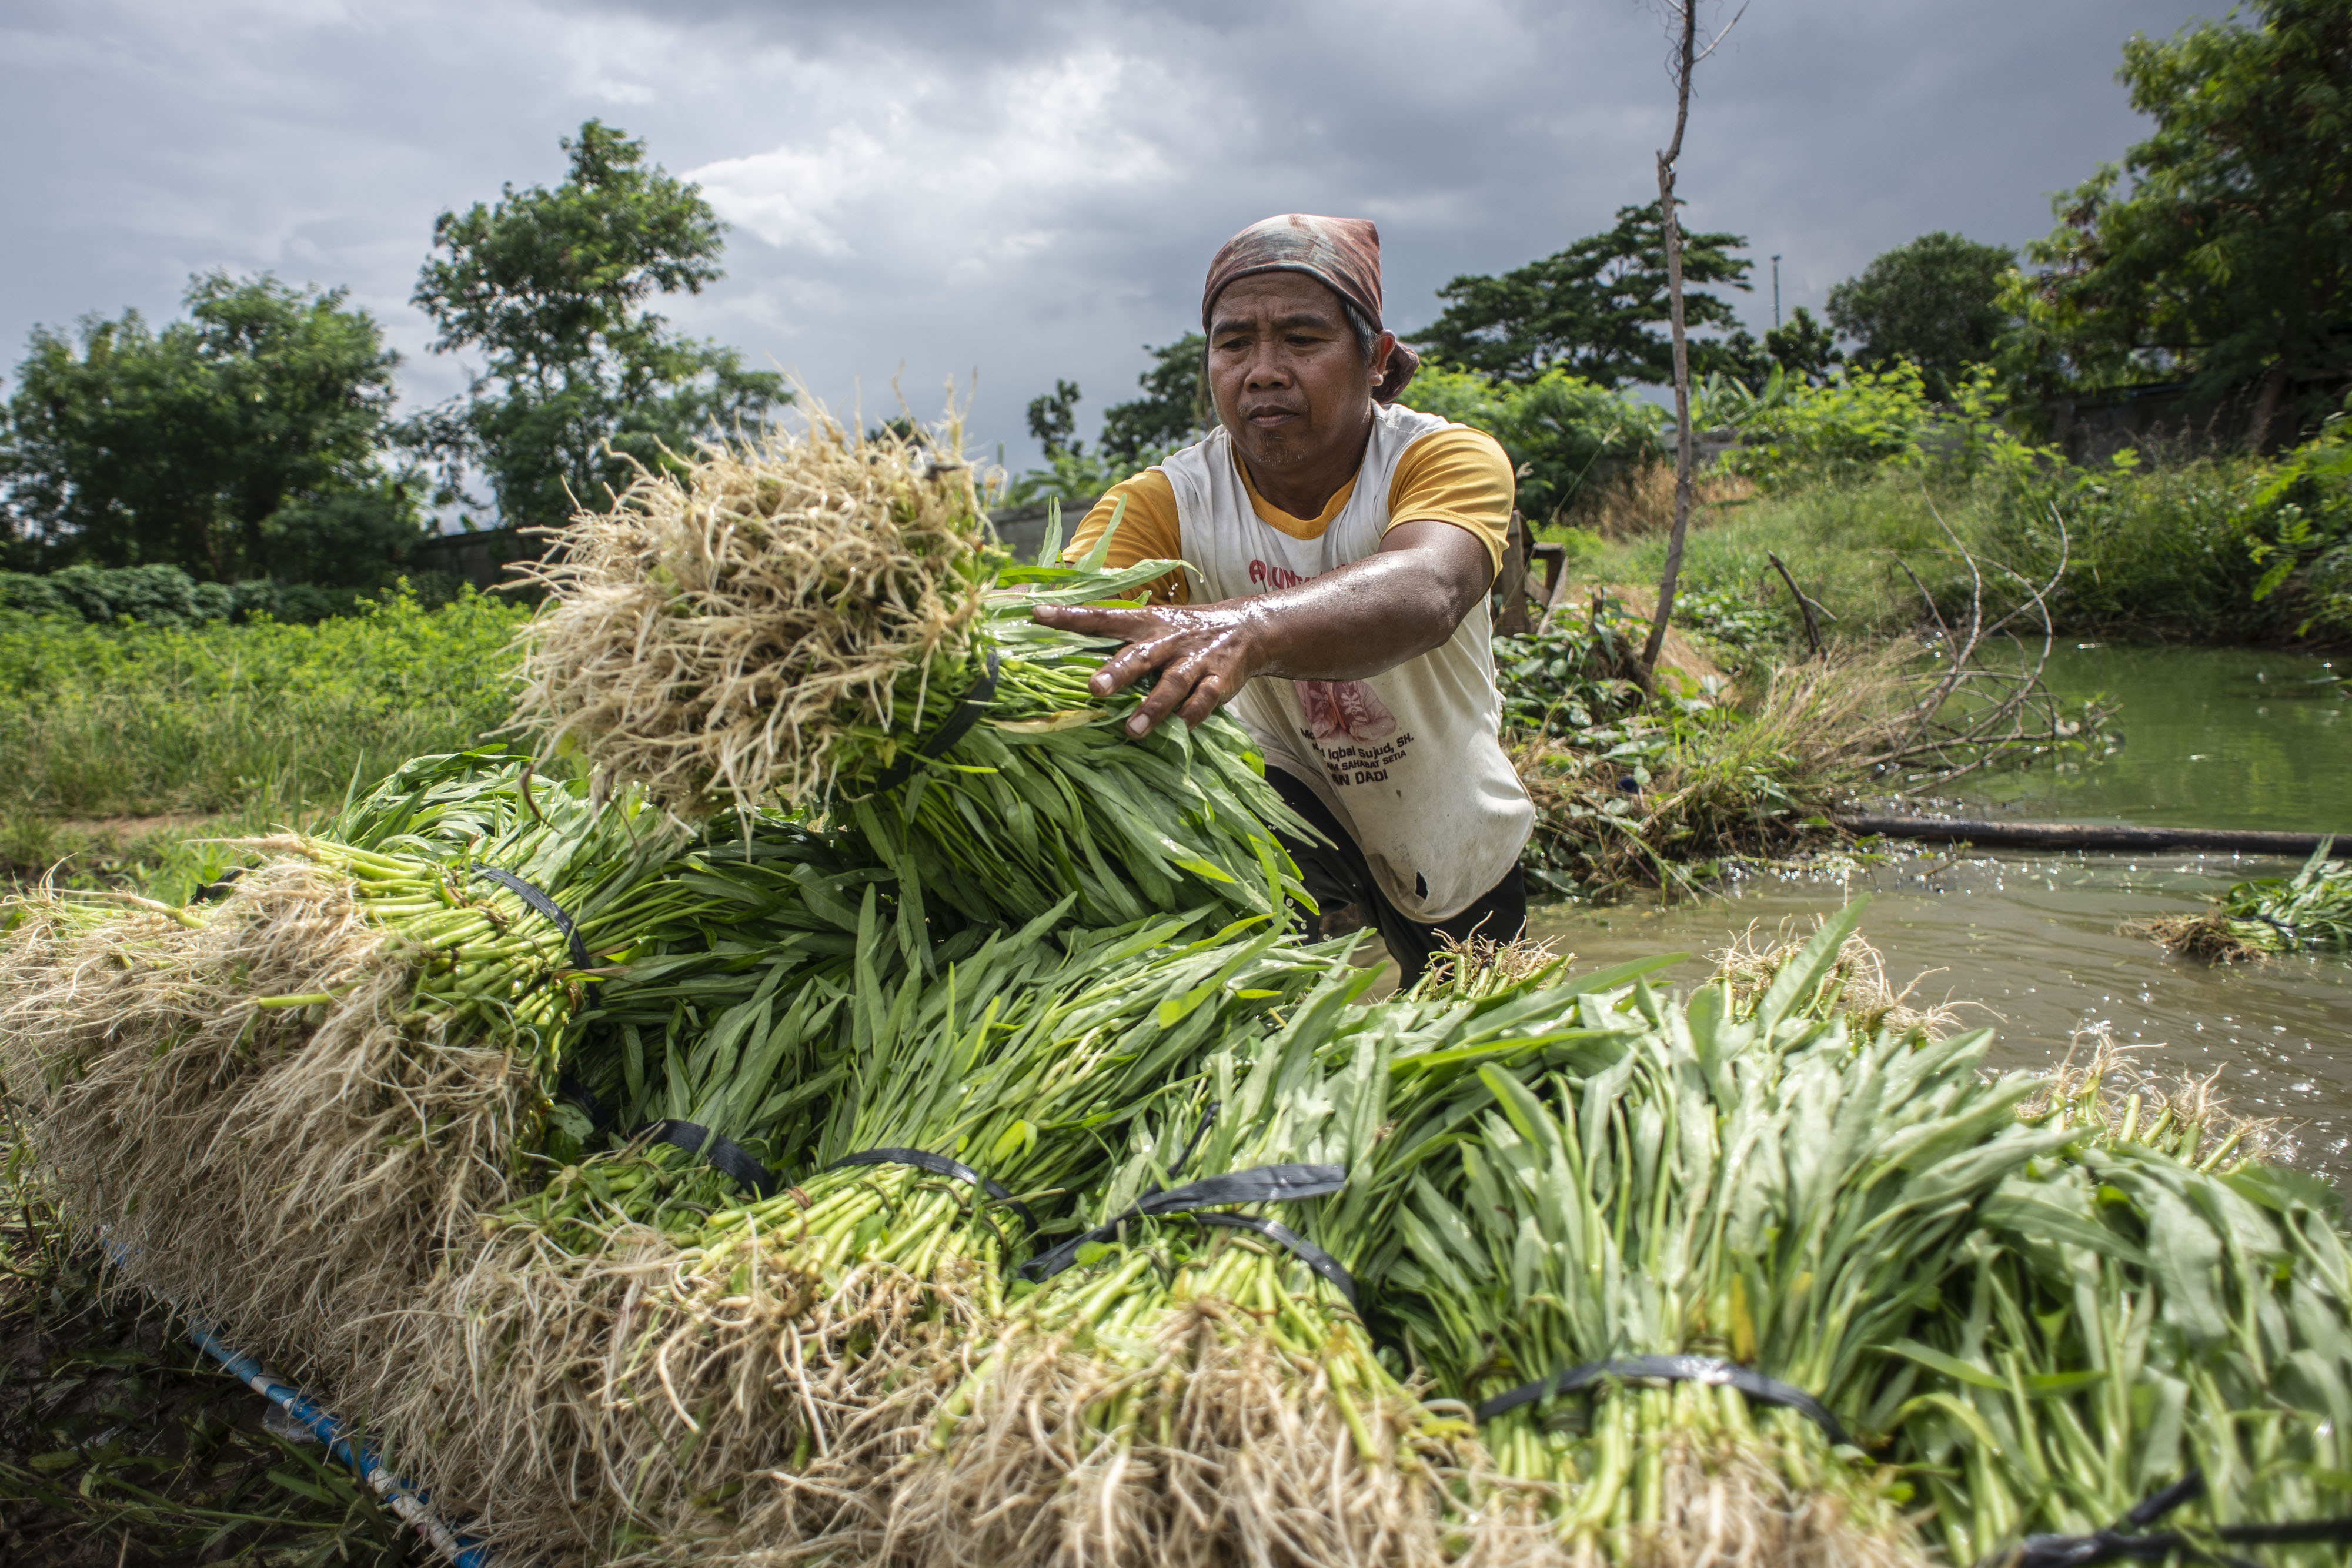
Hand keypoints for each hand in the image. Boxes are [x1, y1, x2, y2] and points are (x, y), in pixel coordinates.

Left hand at [1030, 600, 1266, 736]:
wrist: (1247, 629)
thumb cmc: (1182, 632)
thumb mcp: (1152, 624)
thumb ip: (1117, 638)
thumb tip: (1069, 650)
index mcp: (1144, 622)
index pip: (1102, 617)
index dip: (1070, 616)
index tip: (1037, 614)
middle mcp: (1168, 639)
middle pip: (1140, 654)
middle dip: (1118, 672)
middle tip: (1095, 688)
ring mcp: (1195, 659)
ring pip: (1173, 683)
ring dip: (1154, 706)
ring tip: (1133, 730)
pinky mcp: (1219, 679)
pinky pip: (1205, 700)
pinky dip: (1192, 715)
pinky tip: (1179, 728)